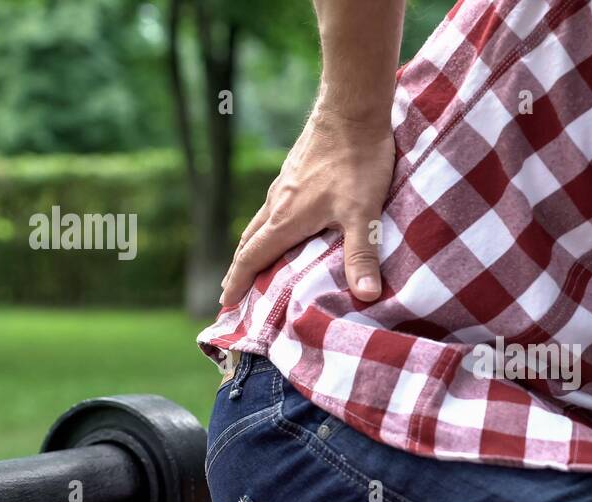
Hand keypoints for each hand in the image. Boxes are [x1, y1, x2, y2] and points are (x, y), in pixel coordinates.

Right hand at [221, 107, 395, 306]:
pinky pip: (274, 207)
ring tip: (257, 266)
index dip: (237, 283)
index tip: (225, 304)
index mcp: (285, 218)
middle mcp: (277, 202)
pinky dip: (270, 227)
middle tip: (234, 293)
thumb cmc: (357, 161)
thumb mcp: (364, 213)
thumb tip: (367, 296)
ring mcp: (285, 184)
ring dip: (255, 247)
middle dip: (241, 269)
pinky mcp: (296, 170)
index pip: (251, 257)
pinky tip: (286, 227)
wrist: (352, 108)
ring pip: (261, 222)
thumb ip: (362, 255)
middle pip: (249, 242)